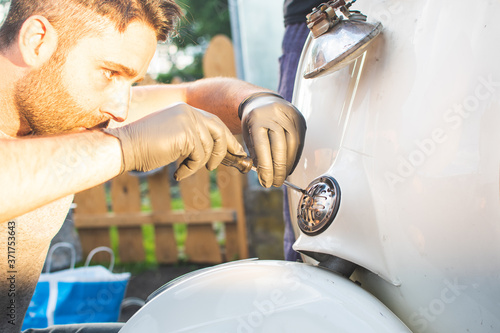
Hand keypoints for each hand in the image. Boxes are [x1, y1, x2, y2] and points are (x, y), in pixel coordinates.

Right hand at [104, 103, 245, 179]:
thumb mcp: (173, 140)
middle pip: (218, 130)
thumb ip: (192, 139)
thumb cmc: (145, 148)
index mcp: (185, 109)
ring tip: (182, 170)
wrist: (125, 147)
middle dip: (224, 149)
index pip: (213, 121)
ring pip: (208, 147)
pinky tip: (177, 173)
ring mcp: (187, 120)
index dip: (226, 137)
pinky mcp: (186, 133)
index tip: (235, 151)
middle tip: (217, 166)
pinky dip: (190, 169)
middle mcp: (188, 111)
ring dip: (198, 164)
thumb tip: (214, 154)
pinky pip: (199, 156)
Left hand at [240, 93, 306, 186]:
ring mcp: (289, 116)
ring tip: (282, 176)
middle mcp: (275, 115)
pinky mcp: (299, 120)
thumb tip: (264, 174)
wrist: (263, 101)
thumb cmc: (253, 120)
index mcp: (257, 118)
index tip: (265, 181)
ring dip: (288, 165)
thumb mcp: (247, 134)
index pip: (262, 147)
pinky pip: (300, 142)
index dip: (265, 167)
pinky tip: (289, 166)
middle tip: (275, 182)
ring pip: (292, 146)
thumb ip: (254, 153)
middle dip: (278, 169)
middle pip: (280, 147)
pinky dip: (295, 157)